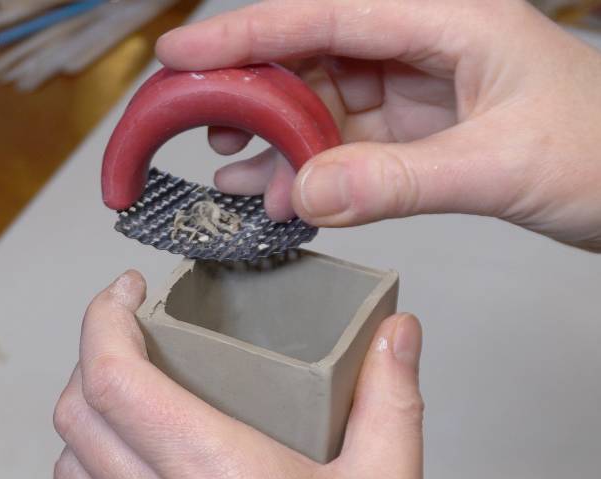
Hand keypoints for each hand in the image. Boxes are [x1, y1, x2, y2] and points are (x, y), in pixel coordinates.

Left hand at [51, 271, 443, 478]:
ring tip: (120, 401)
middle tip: (132, 338)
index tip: (124, 294)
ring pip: (69, 468)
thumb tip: (395, 339)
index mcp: (214, 472)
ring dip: (84, 419)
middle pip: (80, 410)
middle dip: (94, 355)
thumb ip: (390, 400)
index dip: (103, 318)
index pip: (114, 373)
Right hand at [157, 0, 600, 250]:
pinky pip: (344, 148)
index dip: (248, 31)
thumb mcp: (500, 164)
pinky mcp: (413, 135)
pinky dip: (309, 174)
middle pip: (312, 57)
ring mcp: (414, 93)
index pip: (328, 14)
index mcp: (447, 18)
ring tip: (232, 175)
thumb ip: (402, 180)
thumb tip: (308, 195)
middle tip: (198, 125)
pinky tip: (280, 197)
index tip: (184, 52)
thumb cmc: (600, 154)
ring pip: (321, 108)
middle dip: (251, 93)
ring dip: (275, 144)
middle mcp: (421, 47)